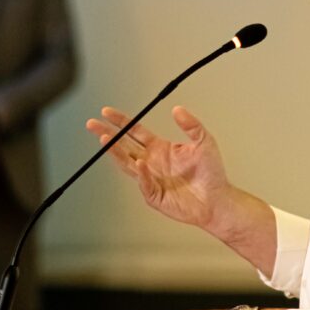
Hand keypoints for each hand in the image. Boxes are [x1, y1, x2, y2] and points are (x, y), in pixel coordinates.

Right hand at [85, 106, 231, 230]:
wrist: (217, 200)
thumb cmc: (211, 174)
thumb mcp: (204, 142)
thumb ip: (191, 125)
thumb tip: (177, 109)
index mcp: (160, 148)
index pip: (135, 131)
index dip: (121, 121)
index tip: (107, 112)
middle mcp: (151, 162)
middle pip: (124, 145)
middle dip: (107, 134)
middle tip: (92, 124)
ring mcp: (150, 179)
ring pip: (127, 163)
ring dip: (115, 151)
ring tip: (105, 139)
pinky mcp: (153, 195)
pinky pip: (144, 182)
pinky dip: (141, 173)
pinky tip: (140, 163)